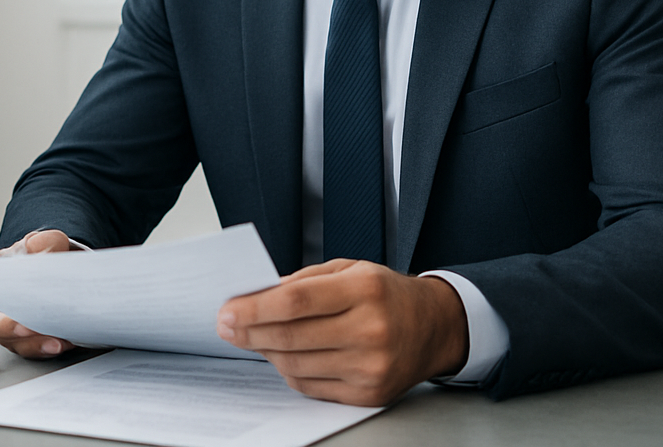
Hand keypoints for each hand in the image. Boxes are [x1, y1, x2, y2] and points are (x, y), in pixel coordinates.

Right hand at [0, 229, 76, 357]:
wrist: (63, 271)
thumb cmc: (48, 257)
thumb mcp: (50, 242)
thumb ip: (45, 242)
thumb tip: (37, 246)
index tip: (12, 306)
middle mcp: (1, 310)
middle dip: (13, 330)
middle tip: (30, 328)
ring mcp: (16, 329)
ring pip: (18, 344)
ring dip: (36, 345)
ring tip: (55, 342)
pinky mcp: (34, 341)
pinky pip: (37, 351)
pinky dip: (49, 349)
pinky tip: (65, 343)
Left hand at [216, 258, 468, 405]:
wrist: (435, 327)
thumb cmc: (386, 294)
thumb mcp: (349, 270)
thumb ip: (303, 281)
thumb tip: (256, 296)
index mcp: (365, 290)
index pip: (296, 302)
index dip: (255, 308)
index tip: (228, 310)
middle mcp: (371, 330)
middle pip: (292, 337)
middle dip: (250, 332)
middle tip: (227, 326)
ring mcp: (371, 367)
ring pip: (297, 365)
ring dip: (266, 352)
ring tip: (253, 338)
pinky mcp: (369, 394)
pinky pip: (311, 386)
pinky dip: (289, 371)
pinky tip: (283, 355)